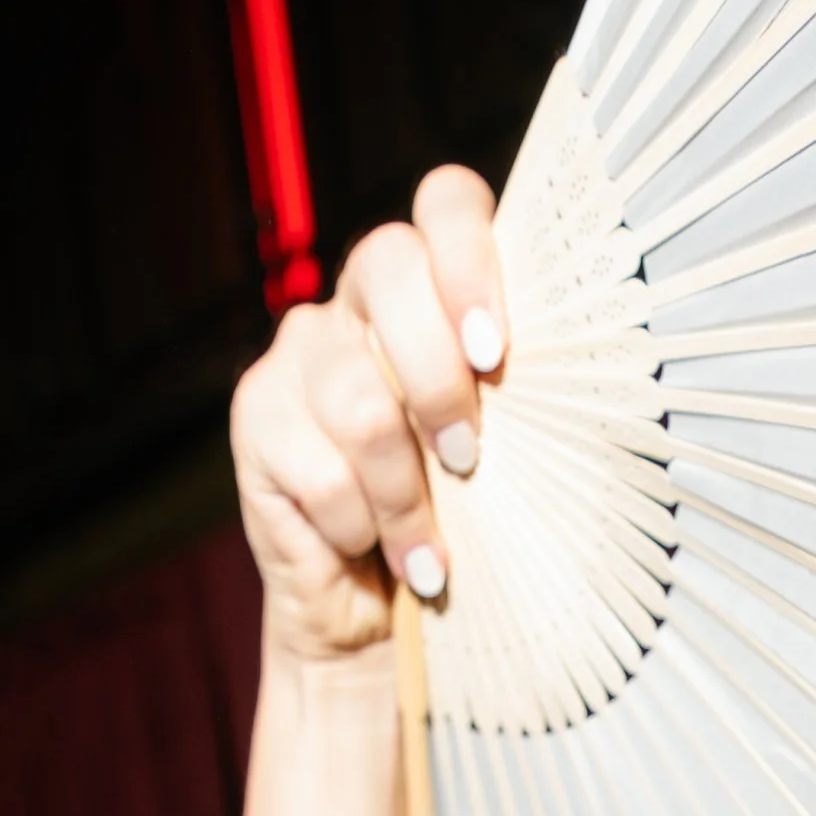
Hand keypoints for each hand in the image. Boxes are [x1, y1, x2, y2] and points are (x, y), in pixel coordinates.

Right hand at [231, 167, 507, 662]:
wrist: (375, 613)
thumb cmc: (455, 525)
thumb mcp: (503, 454)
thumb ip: (512, 395)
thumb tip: (560, 380)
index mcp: (429, 289)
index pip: (446, 202)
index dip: (469, 258)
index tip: (494, 352)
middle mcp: (356, 301)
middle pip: (389, 267)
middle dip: (439, 379)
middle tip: (467, 460)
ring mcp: (298, 352)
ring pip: (361, 401)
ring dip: (405, 494)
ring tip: (427, 549)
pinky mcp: (255, 414)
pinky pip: (321, 470)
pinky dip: (359, 526)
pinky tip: (371, 550)